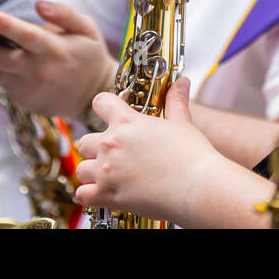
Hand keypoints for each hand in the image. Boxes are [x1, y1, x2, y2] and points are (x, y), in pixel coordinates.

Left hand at [0, 1, 115, 116]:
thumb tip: (39, 4)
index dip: (5, 24)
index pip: (26, 36)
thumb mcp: (87, 29)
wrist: (92, 97)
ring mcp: (27, 89)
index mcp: (56, 50)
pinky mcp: (20, 99)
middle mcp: (38, 72)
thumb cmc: (88, 55)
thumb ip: (65, 13)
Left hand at [74, 77, 220, 223]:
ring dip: (93, 173)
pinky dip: (90, 196)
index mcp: (127, 122)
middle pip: (85, 141)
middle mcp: (111, 144)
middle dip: (96, 149)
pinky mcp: (107, 195)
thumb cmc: (192, 156)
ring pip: (81, 169)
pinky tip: (103, 195)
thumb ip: (176, 102)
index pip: (100, 102)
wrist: (198, 188)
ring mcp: (106, 170)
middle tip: (113, 156)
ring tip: (110, 177)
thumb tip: (182, 83)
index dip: (104, 107)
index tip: (109, 116)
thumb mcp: (182, 123)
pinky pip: (82, 195)